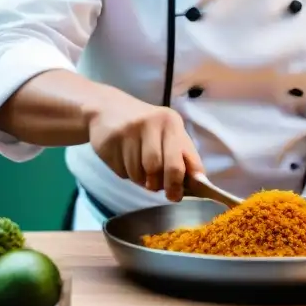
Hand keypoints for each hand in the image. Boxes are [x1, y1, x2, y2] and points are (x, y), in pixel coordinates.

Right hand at [86, 92, 203, 201]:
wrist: (108, 109)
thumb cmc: (146, 127)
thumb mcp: (169, 133)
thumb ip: (183, 156)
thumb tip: (198, 182)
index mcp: (171, 122)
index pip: (180, 161)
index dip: (179, 183)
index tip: (176, 195)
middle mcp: (151, 124)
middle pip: (157, 168)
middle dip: (159, 184)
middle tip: (157, 188)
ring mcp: (129, 132)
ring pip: (139, 173)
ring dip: (141, 179)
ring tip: (139, 166)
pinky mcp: (111, 141)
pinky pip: (123, 171)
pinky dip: (126, 173)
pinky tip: (125, 158)